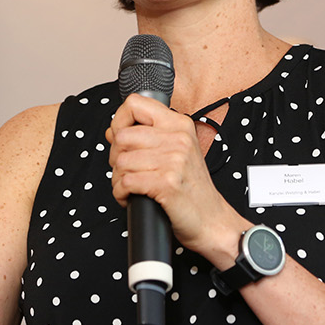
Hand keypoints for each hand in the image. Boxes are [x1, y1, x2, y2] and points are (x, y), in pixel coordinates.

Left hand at [106, 93, 243, 260]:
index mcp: (179, 125)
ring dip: (118, 179)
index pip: (135, 104)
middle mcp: (178, 138)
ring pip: (120, 161)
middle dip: (115, 157)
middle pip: (122, 136)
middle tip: (127, 170)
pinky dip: (121, 194)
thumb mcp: (176, 153)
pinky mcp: (166, 183)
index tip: (121, 138)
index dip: (119, 121)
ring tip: (131, 187)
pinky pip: (125, 182)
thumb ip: (147, 137)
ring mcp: (174, 160)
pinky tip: (132, 197)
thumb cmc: (193, 189)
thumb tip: (113, 130)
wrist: (212, 220)